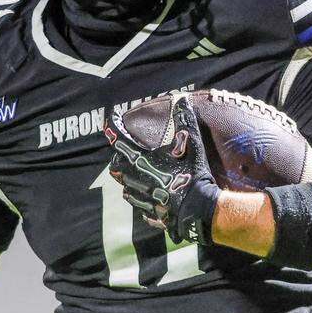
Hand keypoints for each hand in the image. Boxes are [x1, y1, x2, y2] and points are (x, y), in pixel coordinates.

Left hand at [105, 94, 220, 243]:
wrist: (200, 208)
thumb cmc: (193, 173)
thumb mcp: (191, 143)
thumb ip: (185, 120)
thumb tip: (181, 99)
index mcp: (142, 161)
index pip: (119, 140)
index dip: (113, 128)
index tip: (111, 119)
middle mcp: (137, 179)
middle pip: (116, 166)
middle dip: (118, 157)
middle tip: (125, 151)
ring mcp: (142, 198)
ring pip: (125, 187)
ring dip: (126, 179)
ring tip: (134, 173)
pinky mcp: (151, 213)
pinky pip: (139, 205)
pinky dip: (139, 198)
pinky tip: (147, 195)